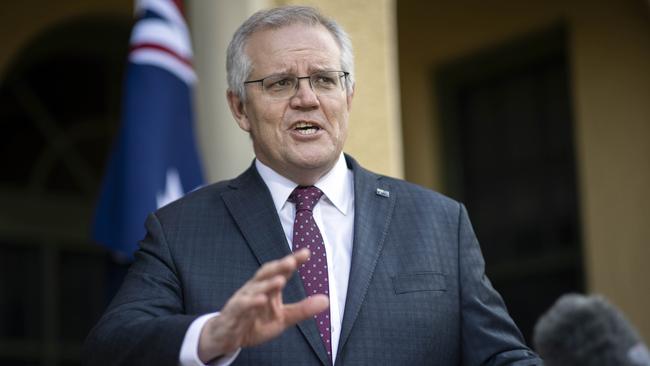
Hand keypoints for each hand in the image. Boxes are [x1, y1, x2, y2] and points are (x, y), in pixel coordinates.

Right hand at [197, 248, 328, 362]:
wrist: (228, 337)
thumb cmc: (255, 323)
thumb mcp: (283, 318)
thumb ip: (303, 309)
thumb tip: (326, 300)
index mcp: (268, 287)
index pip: (282, 271)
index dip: (293, 261)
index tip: (306, 252)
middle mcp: (255, 288)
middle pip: (267, 274)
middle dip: (279, 266)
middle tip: (292, 261)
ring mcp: (243, 299)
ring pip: (255, 288)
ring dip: (267, 284)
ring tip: (281, 280)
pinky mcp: (233, 313)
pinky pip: (242, 305)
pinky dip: (251, 302)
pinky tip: (261, 299)